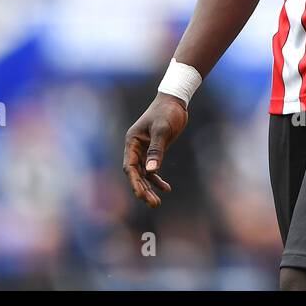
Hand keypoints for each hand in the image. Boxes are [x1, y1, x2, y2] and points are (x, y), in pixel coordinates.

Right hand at [122, 93, 188, 207]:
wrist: (175, 101)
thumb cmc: (167, 112)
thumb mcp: (162, 130)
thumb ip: (156, 150)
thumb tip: (151, 171)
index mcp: (132, 142)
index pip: (130, 167)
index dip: (135, 182)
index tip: (141, 195)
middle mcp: (135, 148)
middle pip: (136, 174)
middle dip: (143, 190)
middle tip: (154, 204)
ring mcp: (144, 150)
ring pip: (144, 174)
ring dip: (149, 188)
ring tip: (158, 203)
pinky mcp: (154, 151)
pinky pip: (153, 170)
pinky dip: (157, 180)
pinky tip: (166, 188)